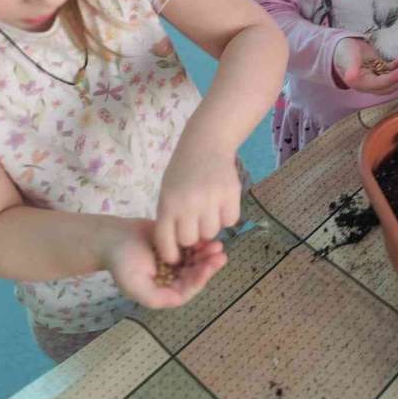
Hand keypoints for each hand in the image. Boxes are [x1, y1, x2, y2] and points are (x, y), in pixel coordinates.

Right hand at [102, 219, 225, 308]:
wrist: (113, 236)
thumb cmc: (122, 261)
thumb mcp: (134, 285)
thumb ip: (155, 297)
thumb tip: (178, 300)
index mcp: (162, 291)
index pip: (187, 290)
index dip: (200, 279)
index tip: (209, 267)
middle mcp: (170, 279)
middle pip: (195, 275)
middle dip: (208, 266)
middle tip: (220, 255)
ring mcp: (174, 262)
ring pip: (196, 261)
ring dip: (207, 255)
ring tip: (217, 245)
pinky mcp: (175, 246)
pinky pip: (191, 247)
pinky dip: (200, 243)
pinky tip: (208, 237)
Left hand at [154, 146, 242, 263]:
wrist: (205, 143)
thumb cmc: (183, 171)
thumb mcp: (167, 193)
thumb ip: (171, 218)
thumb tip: (180, 248)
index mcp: (168, 204)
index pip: (166, 241)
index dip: (171, 253)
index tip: (176, 255)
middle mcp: (188, 204)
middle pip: (191, 240)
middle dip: (193, 236)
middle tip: (195, 222)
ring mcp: (211, 199)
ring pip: (212, 233)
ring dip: (211, 226)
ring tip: (209, 208)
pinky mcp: (231, 194)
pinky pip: (230, 221)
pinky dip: (227, 216)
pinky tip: (222, 202)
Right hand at [333, 38, 397, 94]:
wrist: (340, 47)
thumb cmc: (343, 52)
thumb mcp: (347, 58)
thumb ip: (351, 68)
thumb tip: (352, 78)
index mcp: (361, 84)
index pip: (381, 84)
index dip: (394, 77)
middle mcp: (369, 85)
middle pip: (390, 86)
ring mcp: (375, 78)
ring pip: (393, 81)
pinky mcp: (378, 71)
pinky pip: (391, 73)